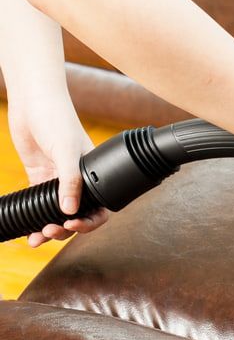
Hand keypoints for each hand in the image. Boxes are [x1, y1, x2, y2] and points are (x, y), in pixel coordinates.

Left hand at [7, 90, 108, 247]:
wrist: (33, 102)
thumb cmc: (57, 119)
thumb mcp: (67, 151)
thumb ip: (70, 182)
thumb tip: (69, 211)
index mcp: (94, 174)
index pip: (99, 207)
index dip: (90, 221)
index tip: (74, 226)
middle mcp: (78, 180)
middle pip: (78, 214)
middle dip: (66, 229)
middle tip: (51, 231)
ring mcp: (57, 179)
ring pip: (57, 212)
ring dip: (49, 229)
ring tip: (37, 237)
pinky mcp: (39, 176)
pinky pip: (39, 202)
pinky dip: (34, 216)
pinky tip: (28, 228)